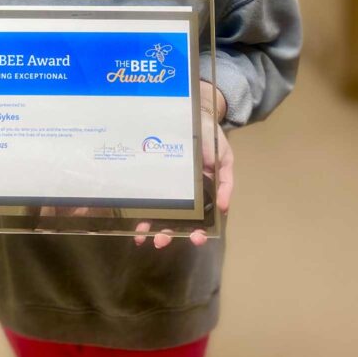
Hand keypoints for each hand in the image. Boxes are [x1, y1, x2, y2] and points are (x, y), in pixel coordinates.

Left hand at [134, 107, 233, 248]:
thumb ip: (226, 182)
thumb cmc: (211, 139)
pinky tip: (131, 217)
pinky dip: (138, 207)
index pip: (199, 219)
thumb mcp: (225, 159)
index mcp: (202, 194)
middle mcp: (182, 195)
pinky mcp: (152, 176)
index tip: (196, 239)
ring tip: (142, 236)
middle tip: (160, 242)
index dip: (197, 232)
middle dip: (168, 234)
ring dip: (150, 227)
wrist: (194, 114)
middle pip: (175, 220)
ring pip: (157, 212)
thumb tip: (224, 208)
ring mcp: (166, 187)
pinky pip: (145, 193)